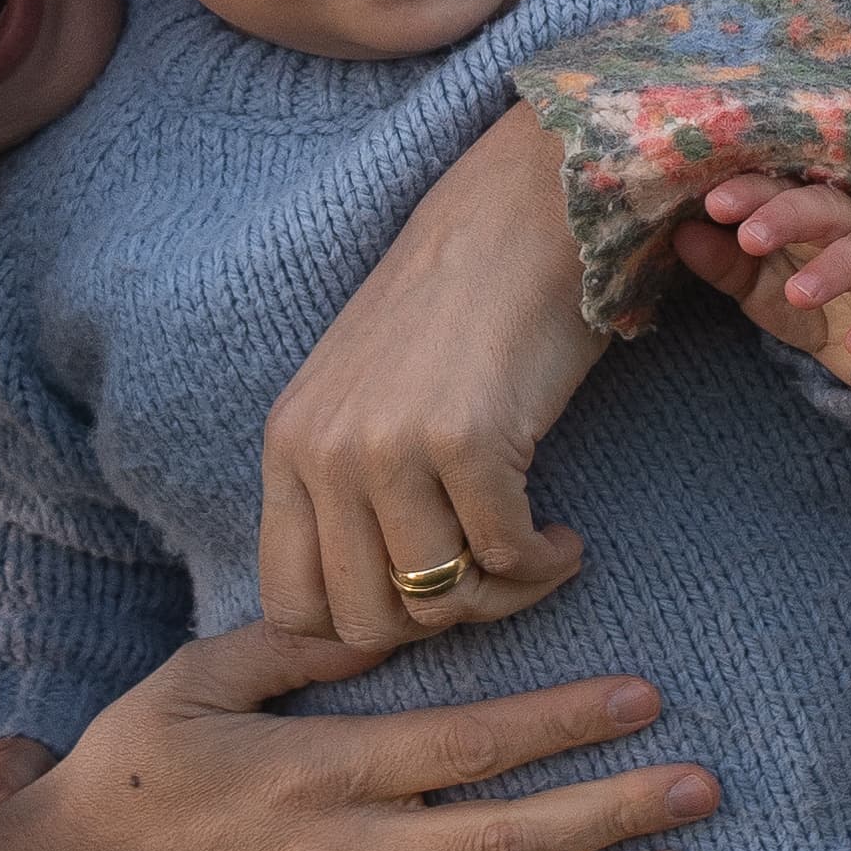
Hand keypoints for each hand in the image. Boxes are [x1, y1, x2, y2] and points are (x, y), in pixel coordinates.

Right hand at [0, 620, 719, 850]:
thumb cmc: (132, 768)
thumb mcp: (200, 675)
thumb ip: (304, 644)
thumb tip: (404, 612)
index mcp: (317, 773)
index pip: (469, 747)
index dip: (563, 722)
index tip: (643, 698)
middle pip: (509, 842)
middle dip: (615, 813)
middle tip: (701, 787)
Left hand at [259, 101, 605, 649]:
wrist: (518, 220)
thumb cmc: (454, 317)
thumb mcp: (359, 402)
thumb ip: (341, 492)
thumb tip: (370, 619)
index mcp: (287, 447)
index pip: (291, 607)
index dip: (364, 630)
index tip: (425, 601)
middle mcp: (323, 452)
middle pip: (365, 623)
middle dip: (438, 624)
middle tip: (488, 584)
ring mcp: (389, 448)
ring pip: (438, 601)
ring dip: (501, 598)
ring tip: (533, 555)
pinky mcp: (467, 440)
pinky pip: (505, 558)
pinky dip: (543, 565)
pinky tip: (563, 536)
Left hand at [673, 173, 850, 391]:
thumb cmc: (817, 301)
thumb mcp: (763, 286)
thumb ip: (727, 263)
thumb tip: (682, 233)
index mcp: (810, 214)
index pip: (780, 189)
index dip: (751, 192)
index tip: (714, 205)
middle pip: (826, 207)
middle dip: (788, 217)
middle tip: (750, 239)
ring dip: (834, 270)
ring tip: (799, 293)